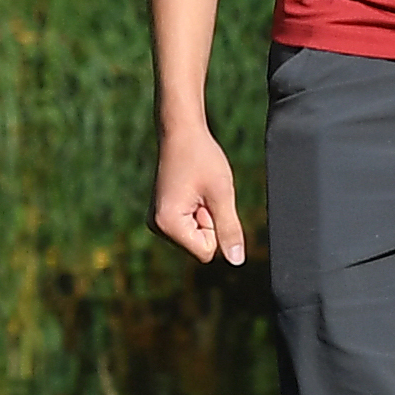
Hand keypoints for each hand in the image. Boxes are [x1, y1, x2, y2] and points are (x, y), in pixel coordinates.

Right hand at [151, 122, 245, 269]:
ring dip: (205, 215)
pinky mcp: (163, 214)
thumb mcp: (222, 194)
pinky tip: (193, 190)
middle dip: (210, 221)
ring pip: (197, 235)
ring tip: (198, 189)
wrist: (181, 132)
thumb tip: (236, 261)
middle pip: (201, 245)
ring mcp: (158, 221)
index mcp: (167, 225)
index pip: (206, 252)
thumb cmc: (201, 158)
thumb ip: (230, 229)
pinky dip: (199, 210)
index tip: (209, 200)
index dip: (217, 228)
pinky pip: (191, 225)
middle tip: (204, 192)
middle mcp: (158, 227)